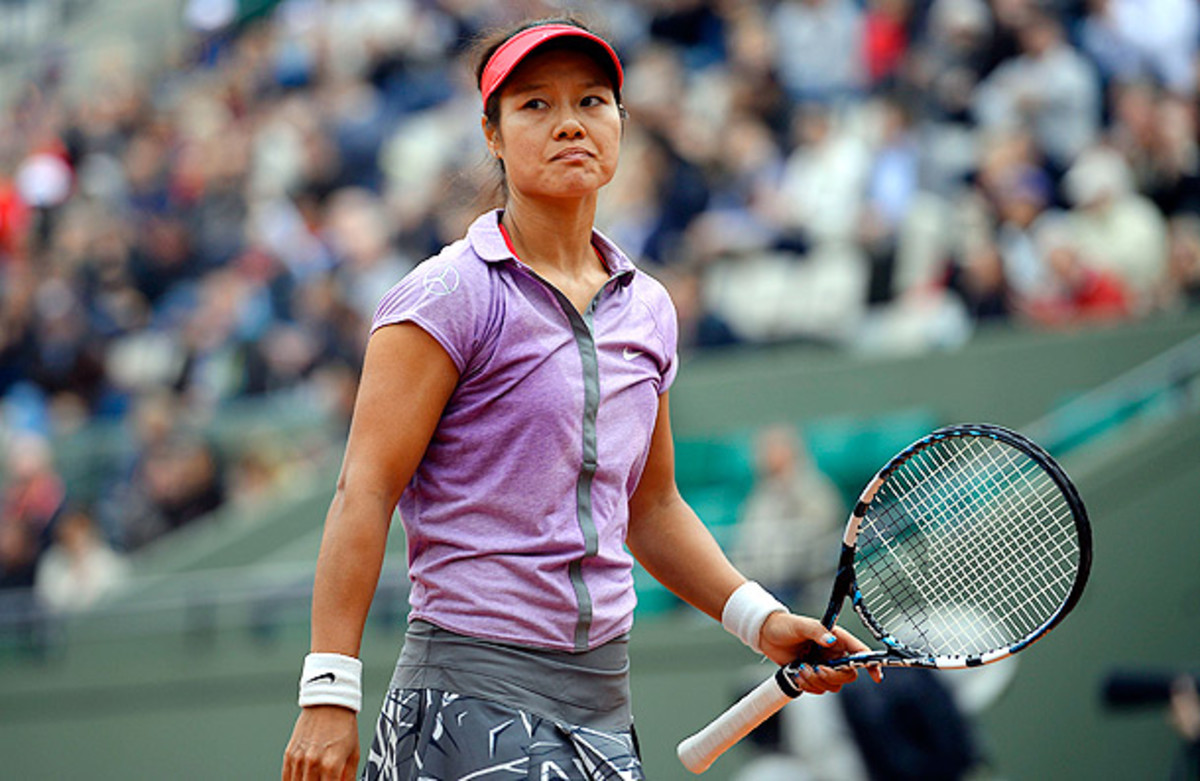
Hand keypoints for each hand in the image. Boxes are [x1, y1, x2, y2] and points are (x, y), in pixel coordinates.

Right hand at [282, 705, 359, 780]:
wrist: (329, 703)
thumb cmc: (343, 725)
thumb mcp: (353, 753)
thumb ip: (348, 777)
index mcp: (331, 764)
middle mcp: (313, 762)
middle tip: (324, 780)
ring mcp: (299, 759)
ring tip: (314, 779)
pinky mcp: (289, 754)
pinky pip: (286, 778)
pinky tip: (302, 779)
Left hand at [758, 612, 883, 693]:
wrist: (767, 635)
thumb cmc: (785, 625)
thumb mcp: (802, 625)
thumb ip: (818, 631)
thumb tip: (831, 640)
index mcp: (837, 639)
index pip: (860, 652)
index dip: (871, 664)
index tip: (876, 676)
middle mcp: (834, 654)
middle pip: (848, 675)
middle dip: (832, 676)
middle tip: (816, 668)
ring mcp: (824, 666)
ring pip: (833, 685)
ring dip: (816, 681)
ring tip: (801, 668)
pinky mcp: (813, 676)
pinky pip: (819, 689)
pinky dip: (808, 686)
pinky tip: (797, 675)